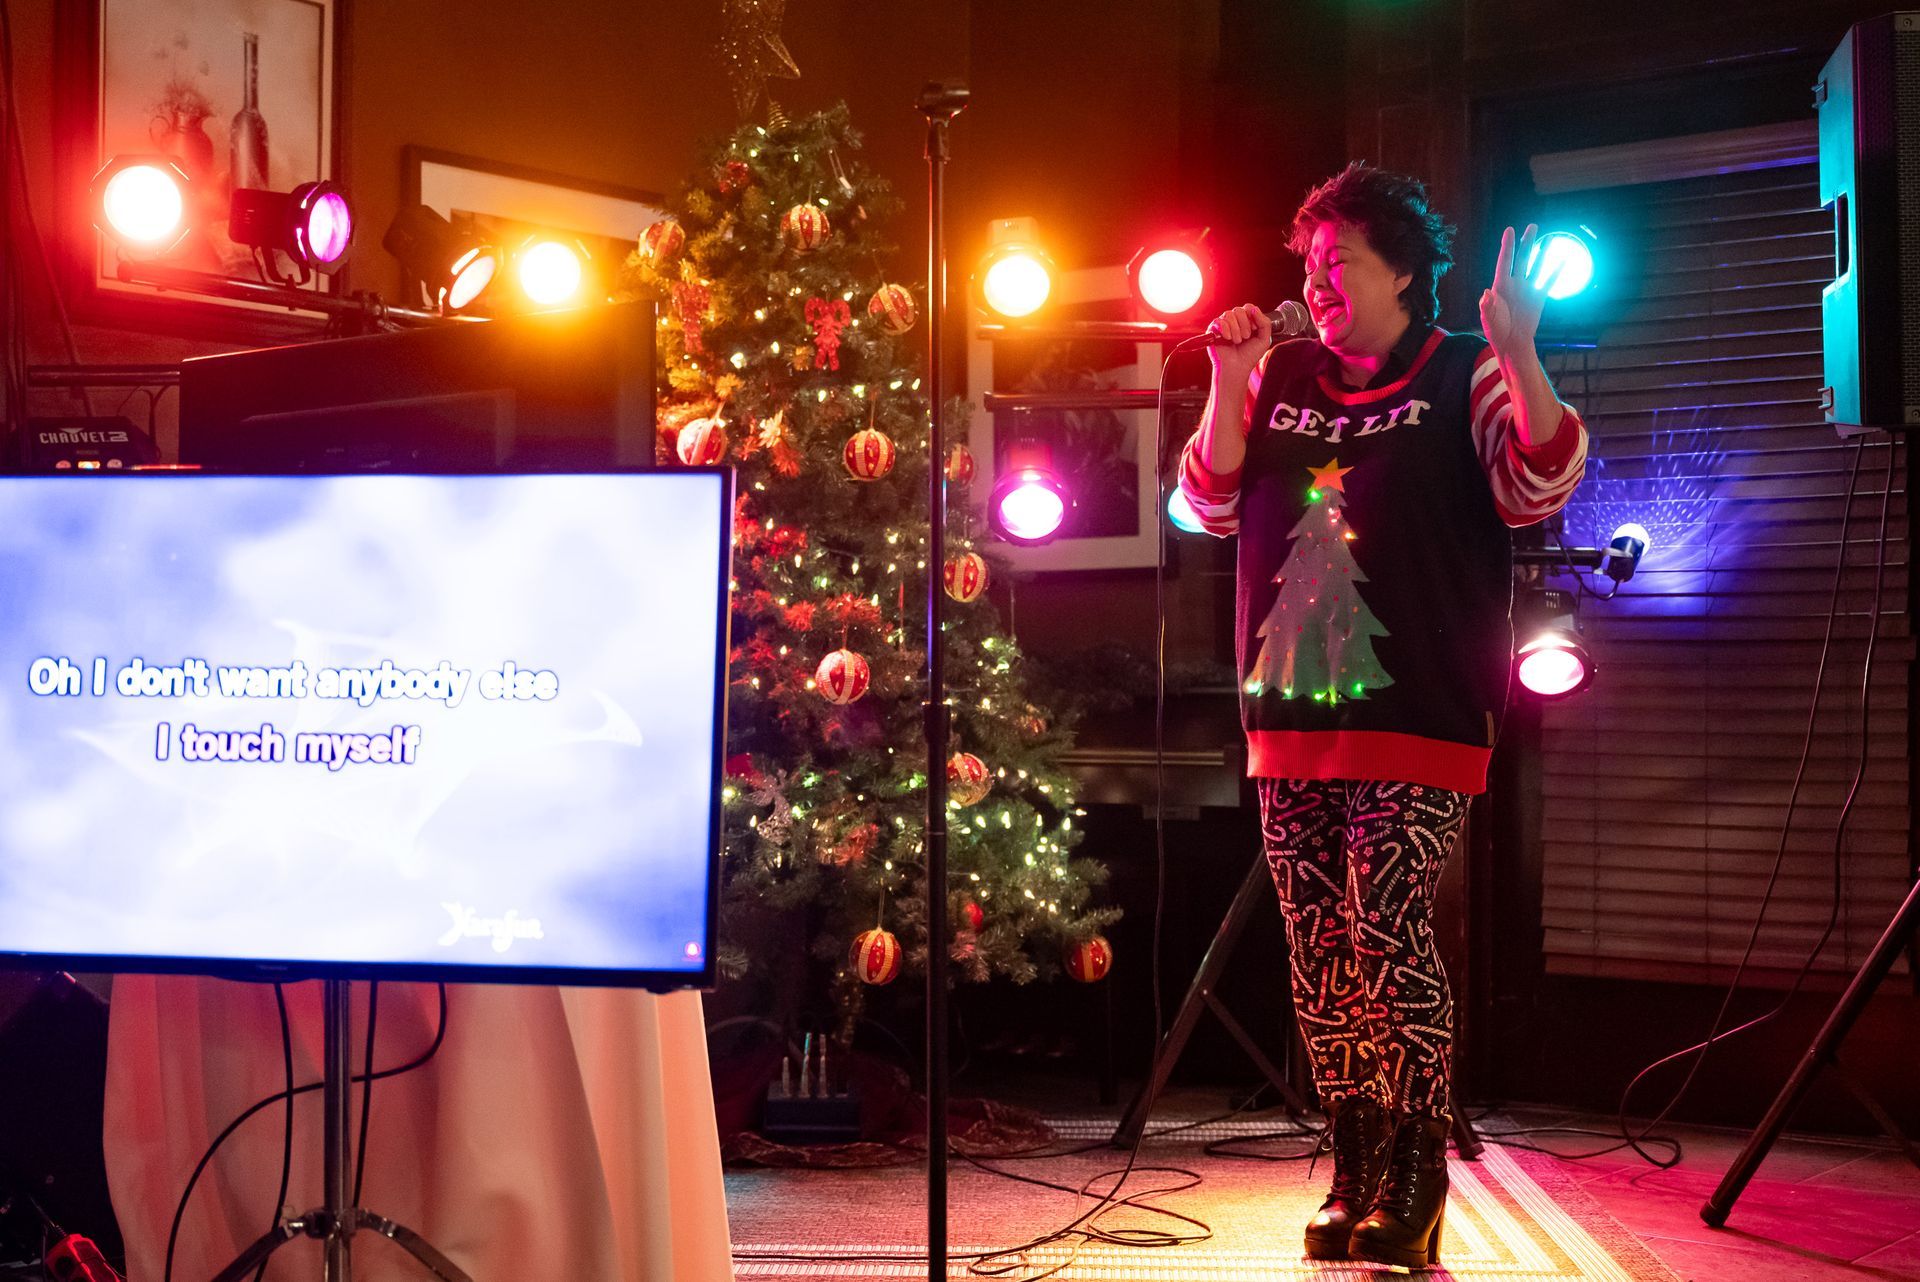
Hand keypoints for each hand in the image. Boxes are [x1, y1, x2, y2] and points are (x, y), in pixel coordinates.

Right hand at [1206, 303, 1271, 379]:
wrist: (1237, 367)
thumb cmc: (1249, 356)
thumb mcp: (1264, 339)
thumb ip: (1265, 323)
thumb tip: (1254, 309)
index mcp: (1246, 321)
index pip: (1248, 308)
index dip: (1252, 317)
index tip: (1254, 330)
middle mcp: (1234, 321)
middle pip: (1239, 310)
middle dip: (1244, 325)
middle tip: (1246, 338)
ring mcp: (1223, 325)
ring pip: (1229, 314)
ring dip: (1235, 329)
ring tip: (1237, 341)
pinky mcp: (1213, 330)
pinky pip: (1218, 321)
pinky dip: (1225, 330)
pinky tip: (1228, 339)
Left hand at [1480, 224, 1556, 356]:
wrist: (1511, 343)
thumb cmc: (1496, 331)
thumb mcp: (1488, 319)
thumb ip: (1487, 306)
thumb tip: (1486, 294)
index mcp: (1500, 286)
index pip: (1504, 261)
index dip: (1507, 246)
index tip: (1510, 230)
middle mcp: (1515, 284)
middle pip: (1522, 258)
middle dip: (1527, 242)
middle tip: (1533, 226)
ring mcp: (1527, 289)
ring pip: (1536, 266)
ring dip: (1542, 252)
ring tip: (1548, 237)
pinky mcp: (1539, 298)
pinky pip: (1549, 281)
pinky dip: (1556, 271)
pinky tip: (1563, 260)